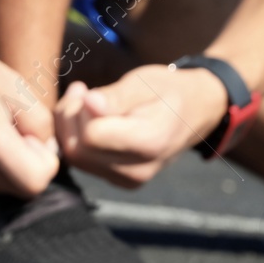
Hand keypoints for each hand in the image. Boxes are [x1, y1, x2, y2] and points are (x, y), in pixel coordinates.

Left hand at [55, 64, 227, 186]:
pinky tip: (87, 117)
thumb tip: (89, 103)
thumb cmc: (167, 90)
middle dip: (70, 118)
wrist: (193, 112)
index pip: (91, 135)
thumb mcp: (145, 82)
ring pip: (75, 157)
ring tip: (83, 99)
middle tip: (80, 90)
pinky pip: (82, 162)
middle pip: (78, 150)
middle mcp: (139, 170)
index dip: (81, 110)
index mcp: (150, 142)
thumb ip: (117, 96)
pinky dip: (76, 138)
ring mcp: (128, 180)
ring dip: (70, 127)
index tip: (85, 89)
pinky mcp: (118, 180)